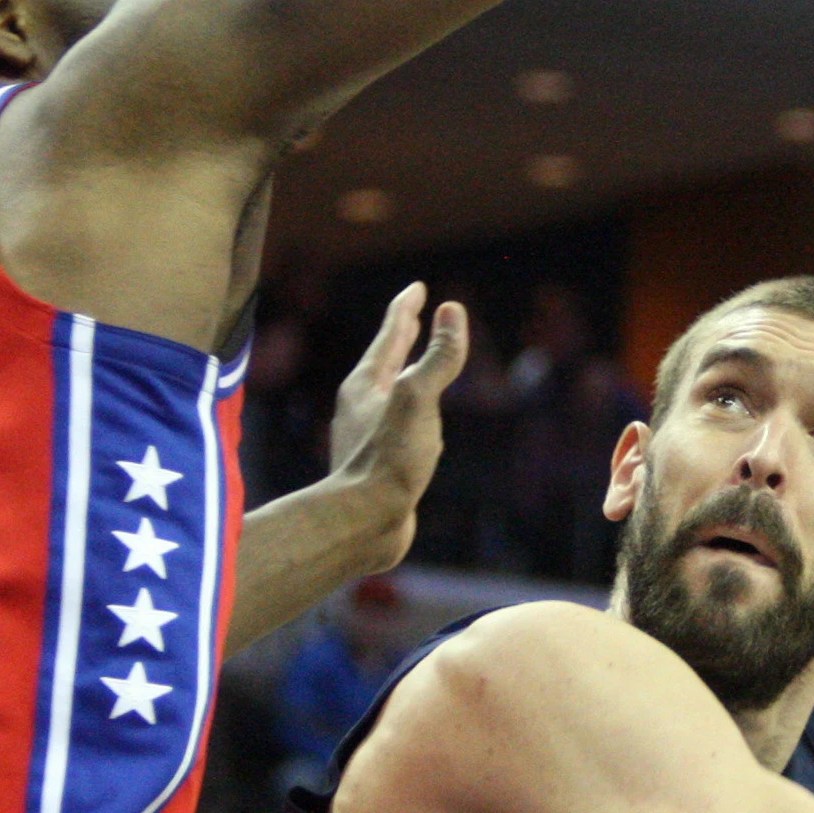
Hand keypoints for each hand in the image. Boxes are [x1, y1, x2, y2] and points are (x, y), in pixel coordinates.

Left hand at [322, 282, 469, 572]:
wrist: (362, 524)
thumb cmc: (389, 461)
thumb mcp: (419, 400)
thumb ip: (438, 357)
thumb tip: (452, 310)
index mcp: (366, 385)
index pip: (390, 335)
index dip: (406, 308)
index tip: (417, 288)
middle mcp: (361, 407)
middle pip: (385, 362)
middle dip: (401, 338)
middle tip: (414, 315)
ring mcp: (368, 437)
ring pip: (392, 396)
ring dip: (407, 376)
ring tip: (419, 368)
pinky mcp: (378, 466)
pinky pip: (399, 429)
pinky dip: (414, 415)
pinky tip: (424, 431)